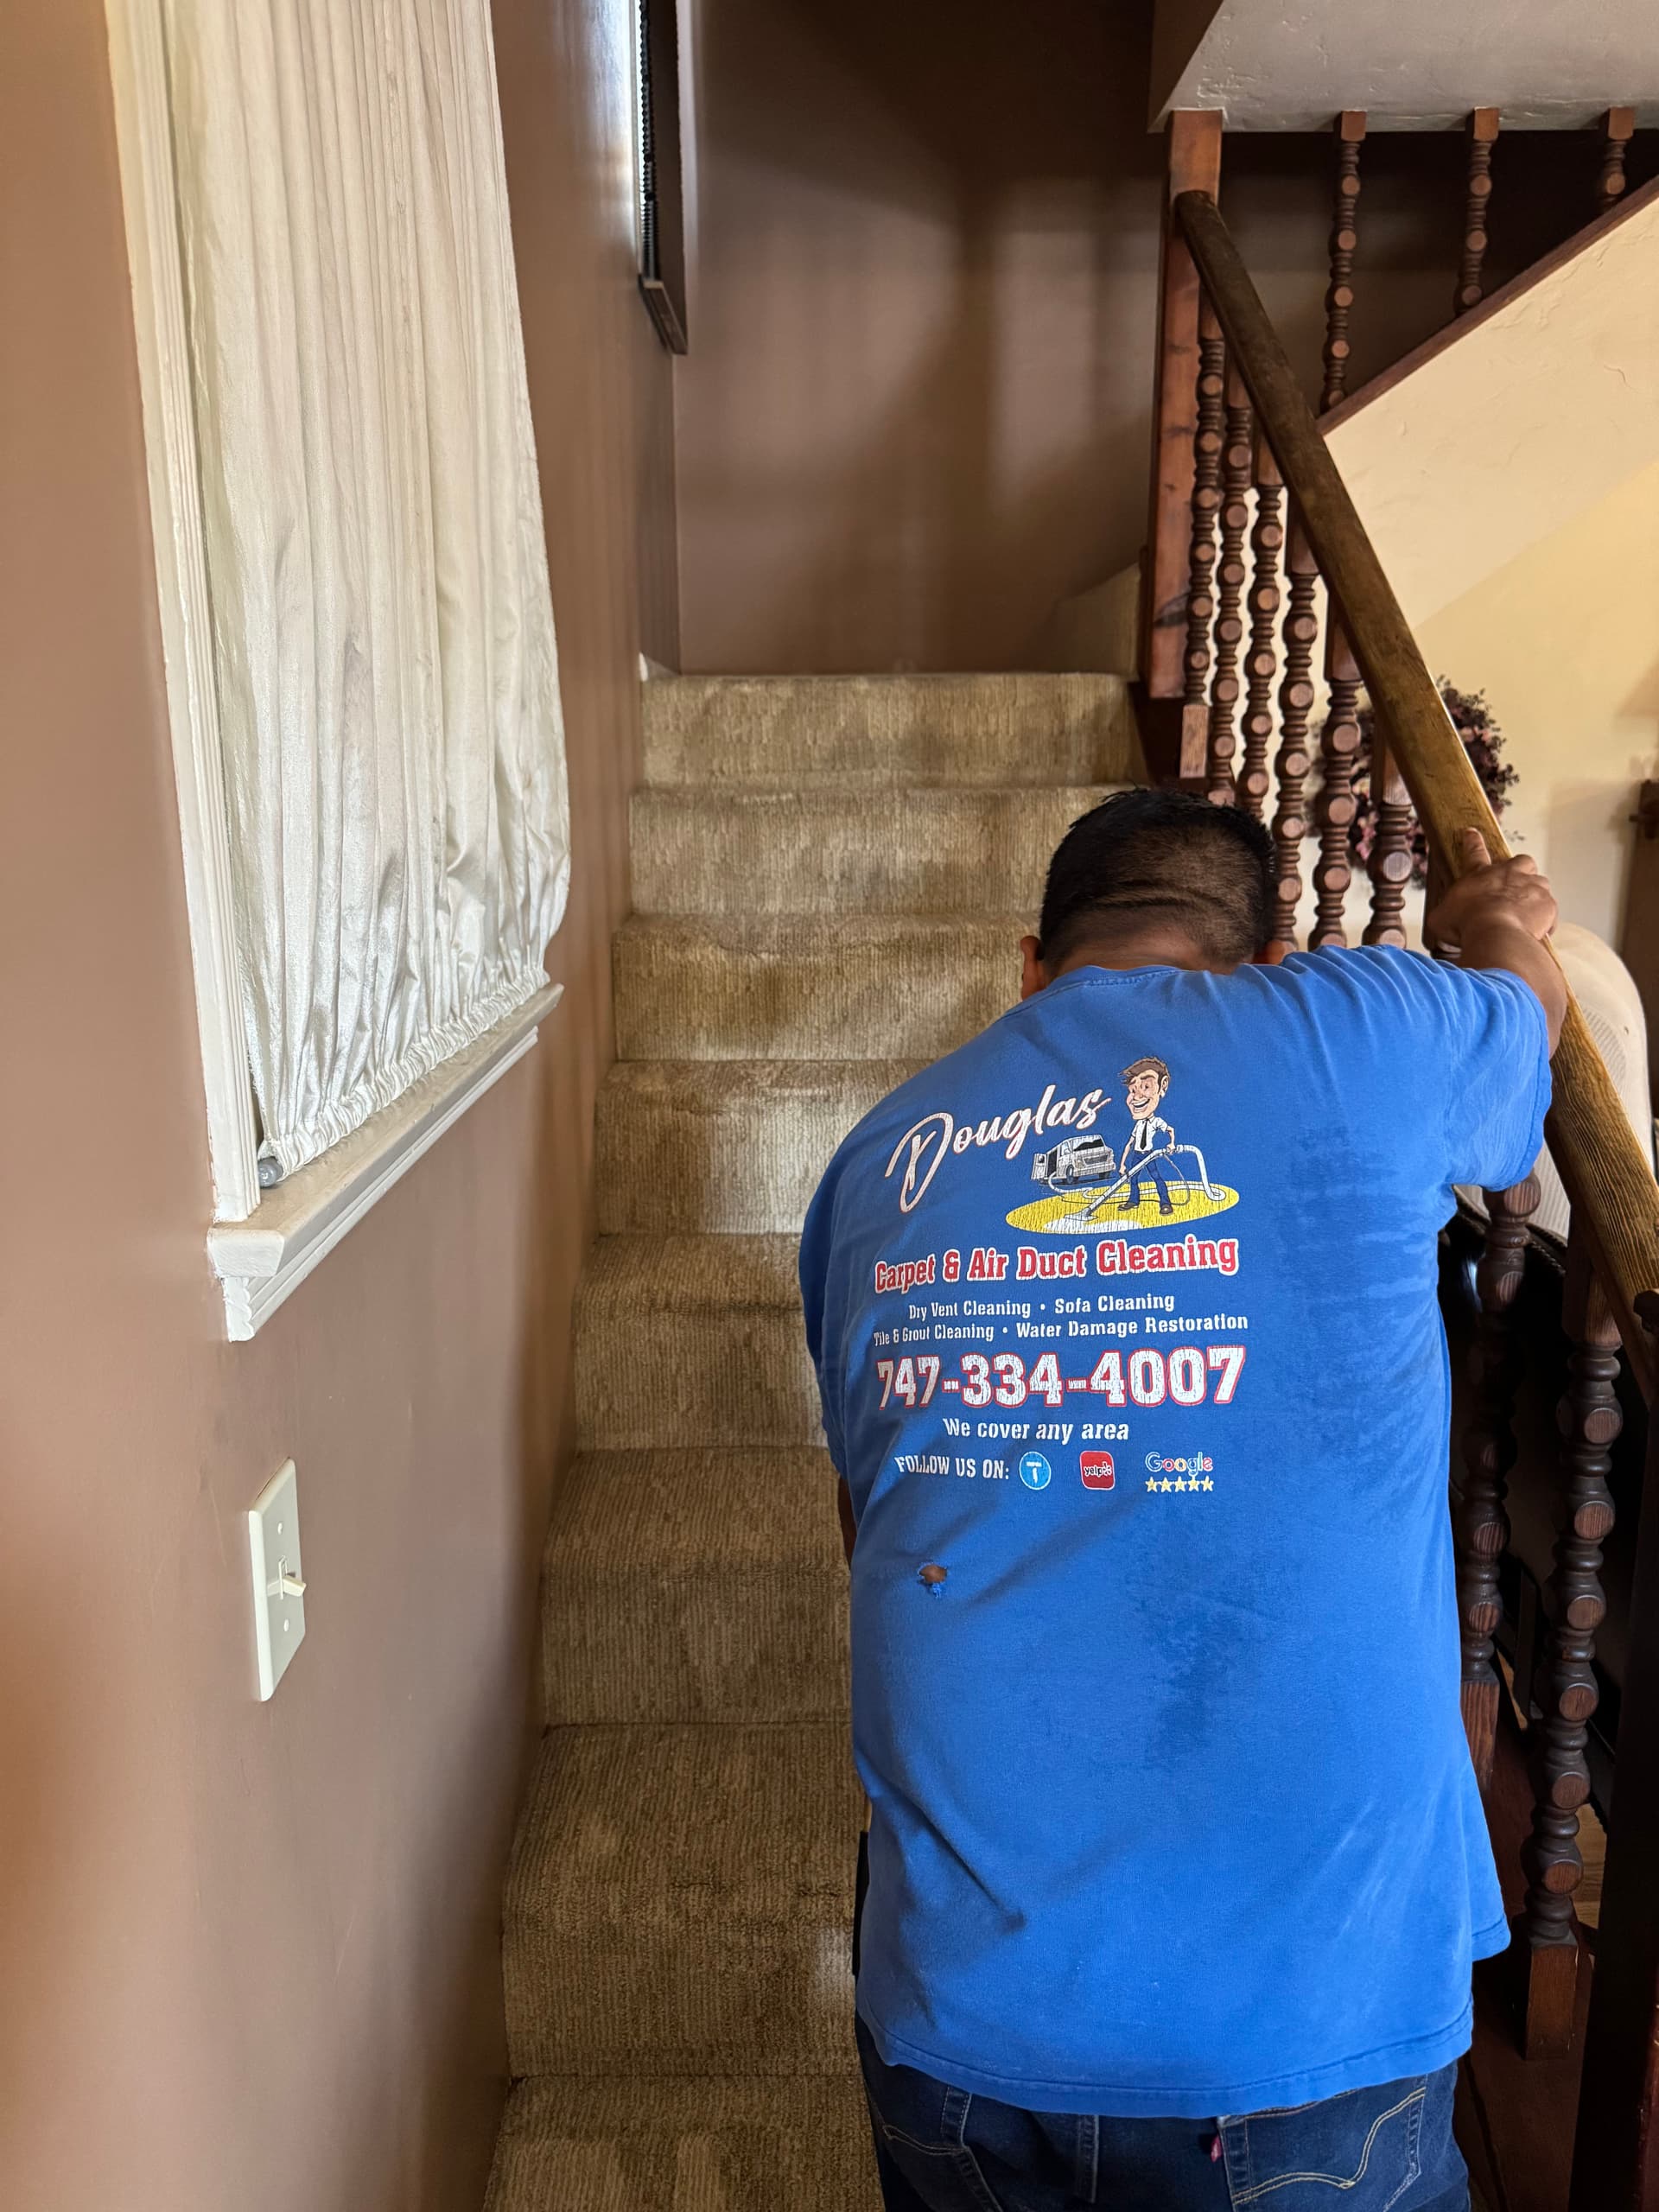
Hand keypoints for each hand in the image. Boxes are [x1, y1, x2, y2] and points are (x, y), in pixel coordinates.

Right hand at [1425, 829, 1557, 952]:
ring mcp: (1531, 886)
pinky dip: (1544, 921)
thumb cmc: (1467, 924)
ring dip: (1534, 896)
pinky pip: (1550, 911)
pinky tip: (1535, 932)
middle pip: (1521, 861)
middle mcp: (1508, 874)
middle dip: (1519, 871)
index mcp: (1479, 875)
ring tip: (1525, 915)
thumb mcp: (1442, 919)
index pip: (1474, 852)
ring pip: (1540, 883)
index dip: (1472, 842)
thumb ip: (1446, 914)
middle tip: (1513, 887)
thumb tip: (1444, 920)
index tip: (1472, 833)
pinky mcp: (1548, 903)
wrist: (1494, 934)